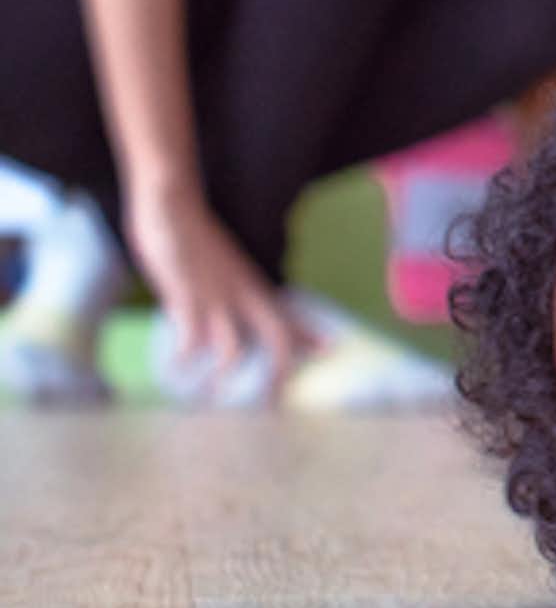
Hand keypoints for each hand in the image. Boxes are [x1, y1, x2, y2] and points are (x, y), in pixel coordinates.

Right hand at [123, 185, 313, 404]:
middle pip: (275, 336)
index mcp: (253, 286)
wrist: (174, 206)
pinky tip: (175, 369)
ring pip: (233, 348)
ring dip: (225, 377)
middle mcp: (242, 294)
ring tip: (212, 397)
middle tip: (272, 402)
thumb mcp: (225, 267)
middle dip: (278, 371)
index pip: (289, 315)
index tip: (330, 351)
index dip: (309, 335)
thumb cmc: (196, 240)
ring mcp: (216, 297)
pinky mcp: (186, 297)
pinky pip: (190, 339)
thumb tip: (237, 314)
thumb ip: (233, 291)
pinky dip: (184, 360)